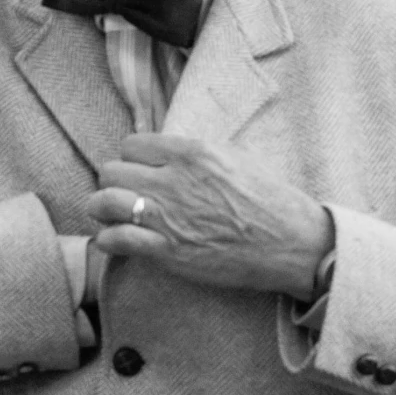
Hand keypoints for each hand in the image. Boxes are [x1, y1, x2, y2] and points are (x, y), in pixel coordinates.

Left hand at [89, 134, 332, 298]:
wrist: (292, 244)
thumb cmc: (269, 199)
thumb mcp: (234, 156)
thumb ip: (193, 151)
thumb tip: (160, 149)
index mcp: (191, 153)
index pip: (131, 144)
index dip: (132, 159)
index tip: (139, 171)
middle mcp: (174, 181)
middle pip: (111, 171)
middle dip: (114, 183)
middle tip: (124, 194)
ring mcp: (168, 217)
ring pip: (104, 202)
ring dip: (103, 209)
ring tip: (112, 216)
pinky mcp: (168, 251)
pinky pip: (116, 240)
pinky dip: (108, 240)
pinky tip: (116, 241)